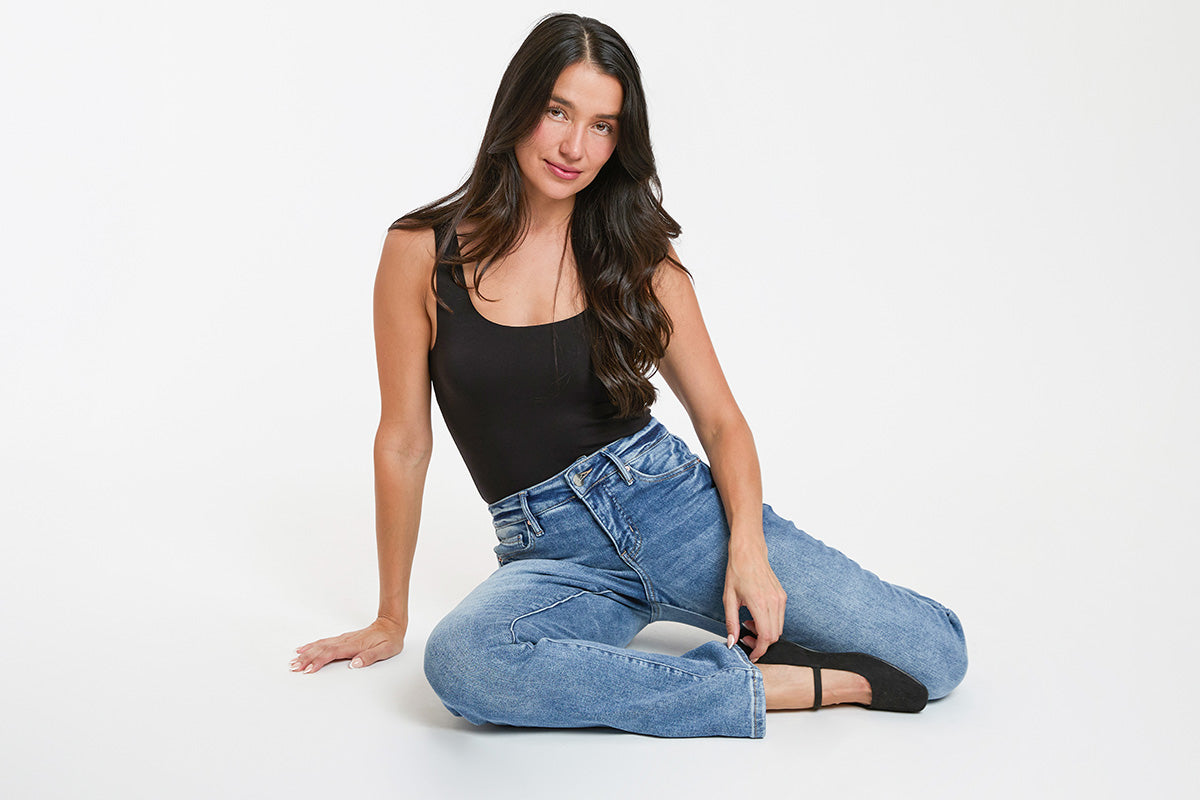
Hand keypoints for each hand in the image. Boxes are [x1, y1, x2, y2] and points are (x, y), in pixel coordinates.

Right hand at [290, 615, 406, 673]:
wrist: (391, 624)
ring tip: (294, 660)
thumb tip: (355, 664)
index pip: (332, 654)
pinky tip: (305, 649)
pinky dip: (313, 645)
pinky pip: (324, 642)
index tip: (308, 670)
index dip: (319, 662)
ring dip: (307, 653)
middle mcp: (346, 641)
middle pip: (322, 649)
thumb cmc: (390, 639)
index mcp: (354, 645)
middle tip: (294, 667)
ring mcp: (343, 639)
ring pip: (321, 645)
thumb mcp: (385, 650)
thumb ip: (370, 657)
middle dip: (307, 659)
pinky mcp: (343, 639)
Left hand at [723, 535, 786, 661]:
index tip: (752, 655)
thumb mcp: (729, 599)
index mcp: (760, 603)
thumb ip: (731, 623)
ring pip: (778, 628)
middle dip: (761, 643)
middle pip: (774, 636)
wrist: (748, 552)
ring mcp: (780, 599)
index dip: (759, 650)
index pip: (766, 637)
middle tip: (746, 638)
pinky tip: (755, 616)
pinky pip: (780, 618)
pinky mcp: (782, 596)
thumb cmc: (737, 571)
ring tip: (748, 624)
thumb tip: (731, 642)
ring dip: (765, 633)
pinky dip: (769, 624)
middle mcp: (774, 602)